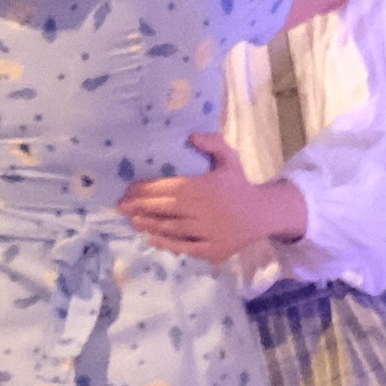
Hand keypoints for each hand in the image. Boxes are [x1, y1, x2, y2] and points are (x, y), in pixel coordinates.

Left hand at [114, 135, 305, 261]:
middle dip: (140, 207)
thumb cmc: (239, 186)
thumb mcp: (230, 159)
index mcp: (205, 187)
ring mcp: (208, 232)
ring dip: (149, 224)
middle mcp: (204, 210)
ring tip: (133, 221)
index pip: (169, 187)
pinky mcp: (213, 250)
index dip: (146, 188)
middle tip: (122, 206)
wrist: (264, 214)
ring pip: (172, 228)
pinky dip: (167, 244)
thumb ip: (213, 144)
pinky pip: (186, 247)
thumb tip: (191, 136)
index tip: (128, 189)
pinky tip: (152, 239)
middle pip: (165, 208)